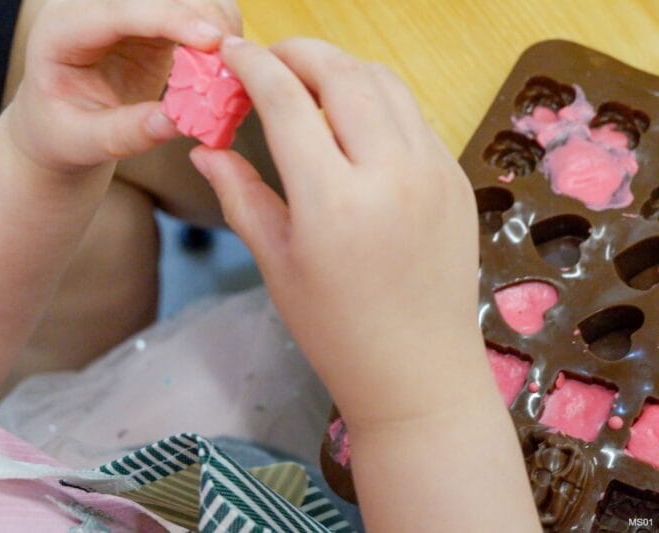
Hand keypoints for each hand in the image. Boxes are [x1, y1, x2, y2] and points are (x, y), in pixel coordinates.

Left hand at [7, 0, 238, 174]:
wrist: (60, 125)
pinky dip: (220, 31)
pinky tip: (227, 64)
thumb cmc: (62, 133)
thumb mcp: (83, 142)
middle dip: (203, 16)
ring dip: (218, 20)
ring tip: (233, 66)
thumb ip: (126, 133)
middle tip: (232, 62)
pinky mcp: (156, 21)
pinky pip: (198, 11)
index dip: (169, 18)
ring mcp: (131, 10)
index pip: (119, 10)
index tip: (211, 39)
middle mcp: (97, 6)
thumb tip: (176, 123)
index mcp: (65, 28)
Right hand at [190, 37, 485, 430]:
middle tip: (269, 59)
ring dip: (342, 68)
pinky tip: (354, 120)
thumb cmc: (337, 330)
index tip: (231, 54)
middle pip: (342, 73)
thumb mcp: (278, 264)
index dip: (253, 66)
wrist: (419, 369)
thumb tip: (205, 151)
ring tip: (309, 81)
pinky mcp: (454, 178)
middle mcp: (390, 174)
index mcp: (333, 201)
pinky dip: (378, 98)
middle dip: (299, 52)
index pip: (286, 101)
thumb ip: (241, 196)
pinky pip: (413, 114)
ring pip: (385, 82)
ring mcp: (432, 172)